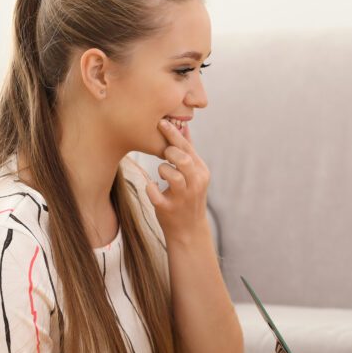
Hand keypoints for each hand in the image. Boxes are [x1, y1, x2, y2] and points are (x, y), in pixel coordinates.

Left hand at [145, 120, 210, 243]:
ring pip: (171, 174)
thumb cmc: (187, 196)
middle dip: (169, 152)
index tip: (160, 122)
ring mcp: (183, 197)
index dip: (173, 133)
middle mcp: (195, 184)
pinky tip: (152, 186)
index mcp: (201, 172)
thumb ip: (188, 151)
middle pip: (182, 158)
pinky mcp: (168, 209)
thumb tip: (183, 127)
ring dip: (162, 169)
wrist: (189, 230)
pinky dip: (150, 188)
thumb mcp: (194, 174)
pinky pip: (155, 193)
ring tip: (162, 173)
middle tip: (164, 154)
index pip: (187, 148)